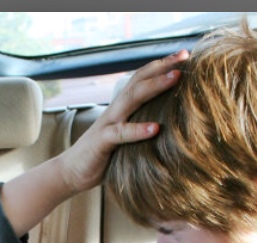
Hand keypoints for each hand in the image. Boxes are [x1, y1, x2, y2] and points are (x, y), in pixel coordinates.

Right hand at [59, 49, 187, 192]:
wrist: (71, 172)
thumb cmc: (103, 157)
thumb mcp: (127, 139)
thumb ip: (142, 129)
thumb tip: (172, 130)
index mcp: (122, 108)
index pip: (142, 79)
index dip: (161, 65)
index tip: (185, 55)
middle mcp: (115, 111)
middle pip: (139, 81)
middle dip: (162, 66)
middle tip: (184, 56)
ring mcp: (108, 124)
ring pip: (131, 99)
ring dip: (155, 86)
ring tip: (175, 77)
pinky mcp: (102, 142)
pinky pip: (120, 133)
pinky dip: (138, 130)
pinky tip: (155, 128)